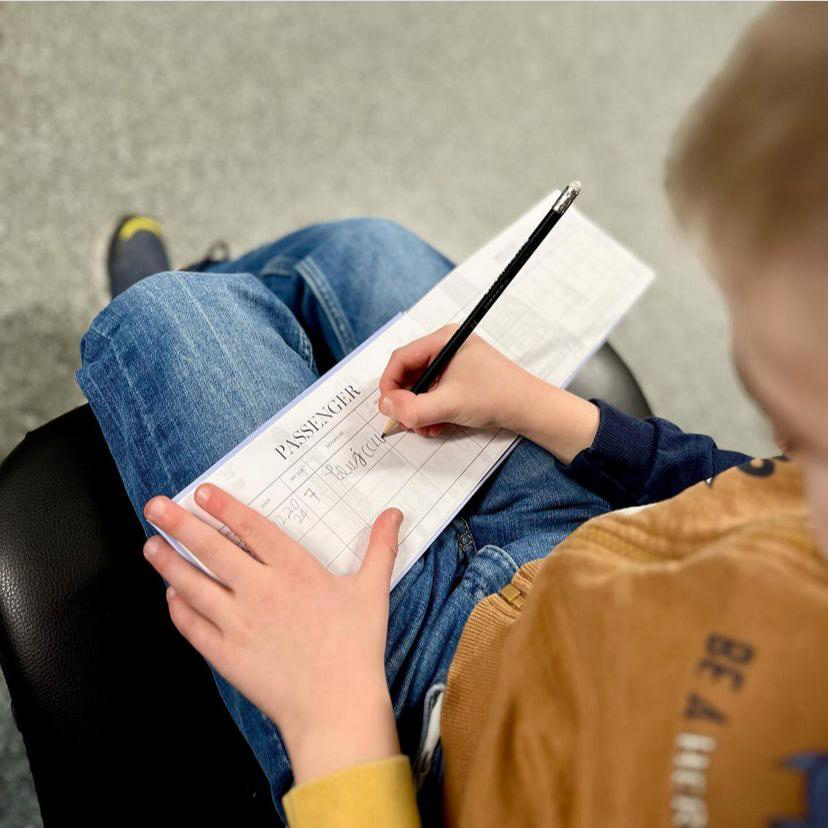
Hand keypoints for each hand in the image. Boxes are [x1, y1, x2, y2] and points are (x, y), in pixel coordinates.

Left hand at [142, 485, 402, 784]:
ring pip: (193, 584)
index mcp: (294, 570)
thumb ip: (380, 548)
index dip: (223, 506)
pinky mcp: (225, 653)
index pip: (250, 527)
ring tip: (150, 544)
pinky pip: (192, 625)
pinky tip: (171, 595)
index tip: (201, 492)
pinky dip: (178, 607)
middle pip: (211, 549)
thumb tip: (394, 514)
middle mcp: (259, 590)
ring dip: (168, 562)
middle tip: (156, 507)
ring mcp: (237, 622)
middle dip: (179, 524)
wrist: (335, 706)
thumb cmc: (356, 647)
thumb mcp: (372, 590)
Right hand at [379, 324, 600, 463]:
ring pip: (420, 387)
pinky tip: (436, 426)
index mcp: (444, 340)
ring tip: (425, 427)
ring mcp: (454, 364)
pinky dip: (430, 411)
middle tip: (406, 422)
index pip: (401, 358)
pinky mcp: (460, 380)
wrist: (530, 409)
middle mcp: (446, 348)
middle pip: (409, 373)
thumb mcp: (449, 404)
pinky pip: (434, 393)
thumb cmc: (496, 397)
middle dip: (405, 401)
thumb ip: (413, 408)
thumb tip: (385, 407)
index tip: (388, 408)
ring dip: (418, 410)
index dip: (389, 384)